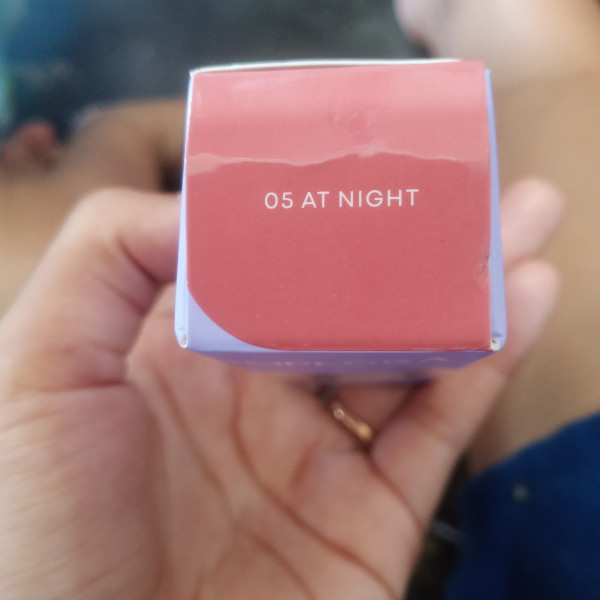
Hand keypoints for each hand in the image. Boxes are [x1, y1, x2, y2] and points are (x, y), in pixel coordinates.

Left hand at [0, 180, 561, 599]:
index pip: (270, 261)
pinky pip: (439, 428)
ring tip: (522, 219)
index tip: (363, 160)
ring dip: (468, 288)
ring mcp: (323, 452)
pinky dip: (487, 364)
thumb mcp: (41, 372)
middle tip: (468, 181)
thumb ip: (105, 262)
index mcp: (191, 350)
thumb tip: (207, 205)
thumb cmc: (40, 534)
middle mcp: (262, 392)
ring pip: (412, 353)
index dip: (319, 211)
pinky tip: (523, 302)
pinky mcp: (372, 515)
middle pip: (354, 301)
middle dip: (413, 240)